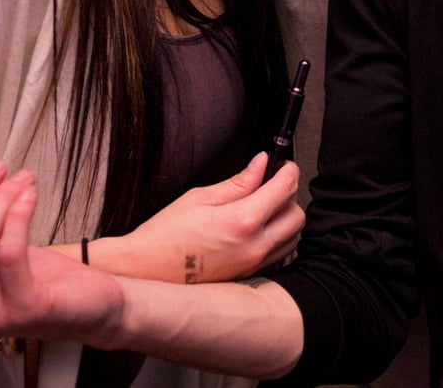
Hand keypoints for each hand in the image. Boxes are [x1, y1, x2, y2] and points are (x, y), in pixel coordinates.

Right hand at [112, 152, 303, 283]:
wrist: (145, 271)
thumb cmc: (165, 235)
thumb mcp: (200, 197)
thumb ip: (238, 182)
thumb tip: (261, 164)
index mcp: (243, 221)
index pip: (285, 189)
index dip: (288, 170)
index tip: (283, 165)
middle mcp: (253, 246)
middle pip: (297, 215)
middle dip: (289, 195)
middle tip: (271, 185)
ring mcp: (252, 265)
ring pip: (292, 237)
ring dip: (285, 219)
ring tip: (262, 207)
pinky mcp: (248, 276)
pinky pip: (278, 254)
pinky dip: (276, 239)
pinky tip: (255, 230)